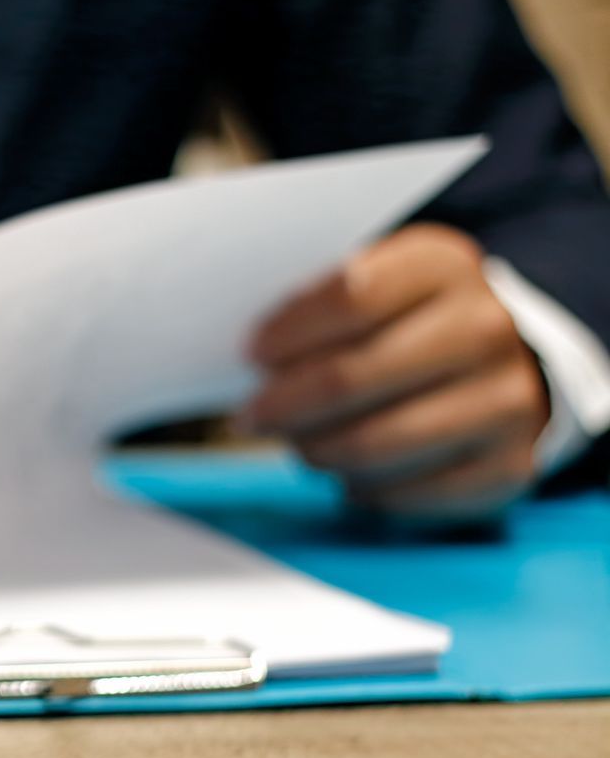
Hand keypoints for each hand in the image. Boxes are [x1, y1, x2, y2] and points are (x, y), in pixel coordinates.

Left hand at [243, 224, 548, 516]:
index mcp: (443, 265)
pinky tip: (349, 472)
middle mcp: (487, 326)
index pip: (349, 296)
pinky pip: (407, 492)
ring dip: (317, 450)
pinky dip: (362, 487)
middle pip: (351, 377)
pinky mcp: (510, 464)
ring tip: (298, 443)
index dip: (288, 331)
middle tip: (251, 417)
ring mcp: (508, 398)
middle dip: (284, 404)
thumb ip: (315, 303)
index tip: (249, 354)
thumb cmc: (406, 320)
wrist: (504, 358)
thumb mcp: (372, 281)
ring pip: (374, 443)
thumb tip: (246, 355)